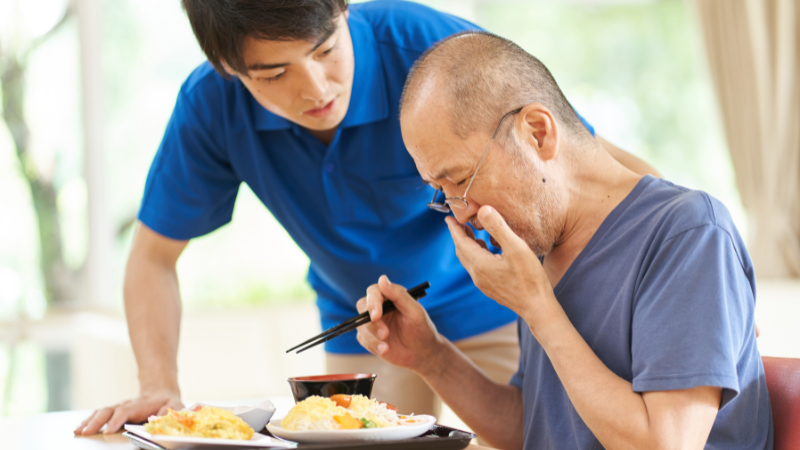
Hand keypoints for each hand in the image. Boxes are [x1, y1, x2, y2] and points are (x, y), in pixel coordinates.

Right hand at [74, 389, 182, 434]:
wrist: (160, 391)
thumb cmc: (167, 403)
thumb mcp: (175, 406)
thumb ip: (170, 413)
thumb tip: (159, 420)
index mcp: (140, 405)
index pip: (125, 411)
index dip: (117, 420)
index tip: (109, 429)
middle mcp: (126, 405)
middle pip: (108, 411)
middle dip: (96, 422)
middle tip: (86, 433)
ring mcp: (118, 408)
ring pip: (101, 412)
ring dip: (89, 422)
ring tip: (78, 432)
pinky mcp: (113, 412)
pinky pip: (98, 415)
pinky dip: (88, 421)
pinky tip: (79, 429)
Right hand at [355, 275, 444, 374]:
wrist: (422, 353)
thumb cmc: (422, 329)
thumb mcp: (415, 312)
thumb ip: (399, 295)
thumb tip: (382, 279)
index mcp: (390, 296)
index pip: (374, 292)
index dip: (373, 302)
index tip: (377, 316)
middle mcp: (379, 307)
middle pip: (362, 306)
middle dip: (371, 322)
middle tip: (385, 334)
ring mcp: (373, 322)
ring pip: (360, 324)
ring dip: (372, 337)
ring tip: (386, 347)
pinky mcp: (369, 337)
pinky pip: (362, 339)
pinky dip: (372, 345)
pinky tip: (385, 350)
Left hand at [444, 206, 555, 326]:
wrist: (538, 308)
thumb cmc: (530, 279)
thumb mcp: (516, 248)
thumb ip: (498, 227)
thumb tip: (483, 209)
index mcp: (480, 264)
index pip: (460, 242)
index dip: (454, 229)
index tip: (448, 218)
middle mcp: (477, 275)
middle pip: (462, 252)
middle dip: (459, 236)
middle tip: (459, 223)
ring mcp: (483, 284)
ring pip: (469, 261)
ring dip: (468, 246)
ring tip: (472, 234)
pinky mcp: (491, 288)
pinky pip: (477, 268)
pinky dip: (477, 256)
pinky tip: (488, 251)